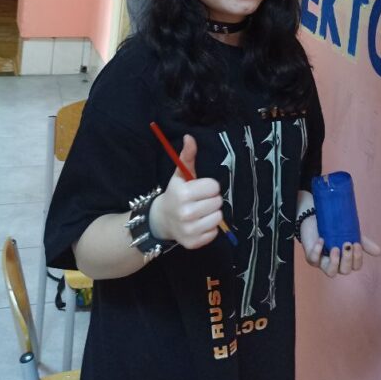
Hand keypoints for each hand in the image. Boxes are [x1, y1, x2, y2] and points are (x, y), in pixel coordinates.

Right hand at [149, 135, 222, 249]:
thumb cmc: (176, 194)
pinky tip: (199, 224)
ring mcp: (188, 230)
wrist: (162, 220)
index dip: (209, 186)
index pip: (214, 186)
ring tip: (201, 212)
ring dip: (212, 214)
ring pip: (218, 218)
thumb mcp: (180, 175)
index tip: (200, 188)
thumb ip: (187, 156)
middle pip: (218, 202)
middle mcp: (185, 213)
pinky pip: (214, 233)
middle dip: (211, 199)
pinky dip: (209, 229)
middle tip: (200, 200)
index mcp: (182, 194)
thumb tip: (190, 137)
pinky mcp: (193, 243)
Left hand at [299, 214, 380, 277]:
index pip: (356, 266)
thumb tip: (380, 252)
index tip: (357, 243)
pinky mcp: (311, 256)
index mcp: (346, 259)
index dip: (357, 258)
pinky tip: (321, 240)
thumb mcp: (352, 234)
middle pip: (345, 271)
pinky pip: (313, 260)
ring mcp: (323, 262)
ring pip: (330, 272)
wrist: (317, 218)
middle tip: (347, 243)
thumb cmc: (335, 229)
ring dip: (335, 262)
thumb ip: (365, 244)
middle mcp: (335, 264)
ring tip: (335, 248)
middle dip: (347, 259)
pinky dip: (317, 252)